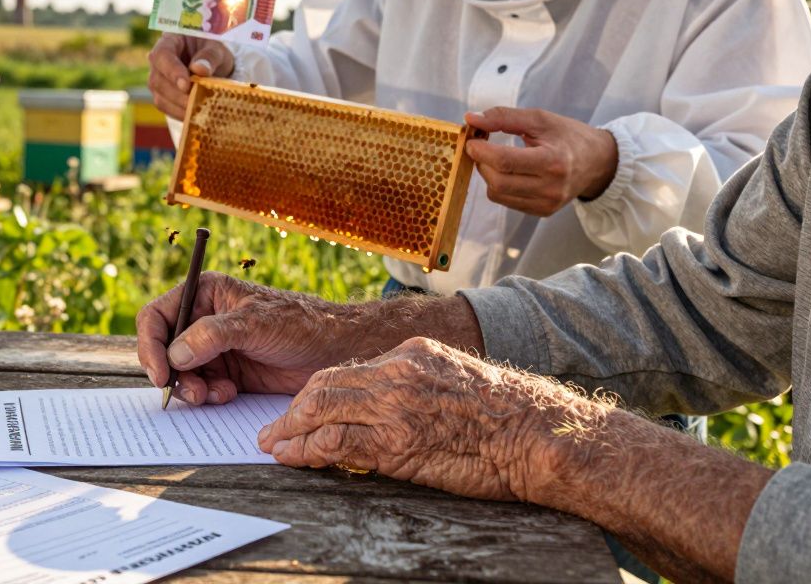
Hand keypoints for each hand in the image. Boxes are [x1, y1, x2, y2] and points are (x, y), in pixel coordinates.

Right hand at [136, 273, 391, 404]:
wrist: (335, 351)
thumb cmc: (300, 324)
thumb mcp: (254, 324)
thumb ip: (212, 336)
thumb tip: (175, 355)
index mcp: (204, 294)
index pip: (157, 317)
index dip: (150, 345)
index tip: (161, 374)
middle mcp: (203, 319)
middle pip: (163, 349)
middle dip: (173, 373)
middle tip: (192, 392)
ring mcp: (213, 348)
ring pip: (180, 373)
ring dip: (191, 388)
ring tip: (216, 394)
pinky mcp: (226, 372)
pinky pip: (200, 387)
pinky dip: (208, 396)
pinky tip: (229, 395)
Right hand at [146, 33, 234, 119]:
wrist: (214, 65)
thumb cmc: (213, 52)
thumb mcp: (217, 49)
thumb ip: (210, 56)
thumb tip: (199, 69)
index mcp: (169, 41)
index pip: (162, 55)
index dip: (172, 71)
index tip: (186, 85)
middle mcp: (158, 62)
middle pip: (158, 80)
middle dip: (177, 94)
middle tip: (196, 102)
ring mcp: (158, 81)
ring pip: (159, 97)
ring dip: (178, 107)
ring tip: (198, 111)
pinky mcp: (163, 96)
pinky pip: (166, 108)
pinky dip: (180, 114)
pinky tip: (195, 115)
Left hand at [258, 336, 589, 501]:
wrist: (538, 433)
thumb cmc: (507, 415)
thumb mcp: (453, 378)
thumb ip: (415, 382)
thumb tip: (385, 403)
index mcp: (411, 353)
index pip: (346, 369)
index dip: (316, 391)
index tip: (300, 407)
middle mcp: (397, 371)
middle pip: (324, 384)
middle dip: (291, 409)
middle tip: (271, 430)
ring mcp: (395, 405)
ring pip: (320, 408)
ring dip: (290, 430)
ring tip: (273, 446)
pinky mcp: (397, 442)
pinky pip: (336, 442)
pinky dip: (308, 451)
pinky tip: (295, 458)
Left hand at [464, 107, 618, 216]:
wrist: (598, 162)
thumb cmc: (568, 136)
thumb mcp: (540, 119)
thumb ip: (504, 117)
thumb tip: (471, 119)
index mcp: (553, 161)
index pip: (505, 162)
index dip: (481, 151)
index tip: (471, 140)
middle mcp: (551, 188)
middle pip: (497, 182)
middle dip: (482, 163)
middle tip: (480, 148)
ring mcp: (547, 204)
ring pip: (497, 194)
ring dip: (488, 175)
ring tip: (496, 158)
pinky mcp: (542, 212)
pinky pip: (507, 201)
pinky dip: (500, 186)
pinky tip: (510, 172)